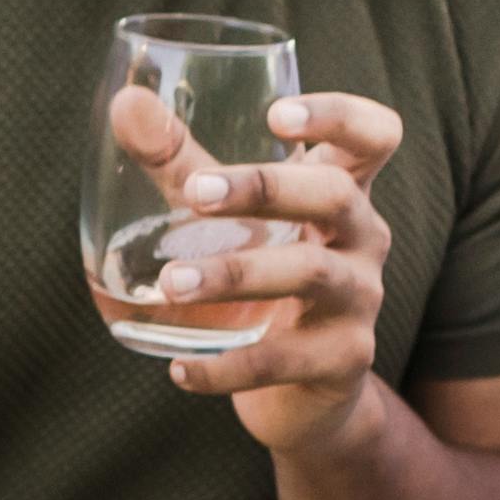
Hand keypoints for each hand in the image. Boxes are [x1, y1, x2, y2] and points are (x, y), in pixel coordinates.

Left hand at [132, 89, 404, 454]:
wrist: (302, 395)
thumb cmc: (263, 282)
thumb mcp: (229, 220)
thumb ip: (181, 163)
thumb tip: (125, 104)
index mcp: (343, 192)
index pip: (374, 135)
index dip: (339, 114)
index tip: (275, 115)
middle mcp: (364, 238)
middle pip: (335, 193)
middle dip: (264, 187)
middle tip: (194, 192)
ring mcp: (359, 300)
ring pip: (311, 272)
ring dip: (237, 274)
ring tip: (170, 284)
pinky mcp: (343, 361)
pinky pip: (285, 359)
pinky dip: (227, 366)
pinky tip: (179, 369)